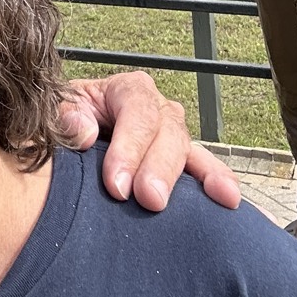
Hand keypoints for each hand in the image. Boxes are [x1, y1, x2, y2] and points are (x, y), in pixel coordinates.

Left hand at [61, 71, 241, 210]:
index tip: (116, 185)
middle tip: (150, 200)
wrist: (68, 144)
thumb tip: (85, 132)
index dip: (129, 147)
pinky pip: (205, 174)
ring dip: (208, 177)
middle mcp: (157, 111)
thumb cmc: (63, 126)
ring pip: (193, 153)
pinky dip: (220, 187)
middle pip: (168, 133)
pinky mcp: (182, 167)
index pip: (136, 111)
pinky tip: (240, 206)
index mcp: (128, 91)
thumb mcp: (56, 113)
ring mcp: (174, 139)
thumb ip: (65, 117)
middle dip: (160, 168)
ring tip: (224, 198)